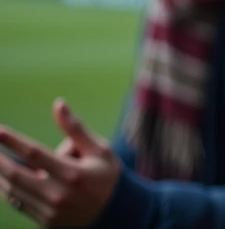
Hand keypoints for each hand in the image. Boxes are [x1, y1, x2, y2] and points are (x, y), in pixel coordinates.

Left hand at [0, 99, 121, 226]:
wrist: (116, 212)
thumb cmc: (108, 175)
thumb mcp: (100, 149)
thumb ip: (76, 128)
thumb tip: (58, 104)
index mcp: (73, 173)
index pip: (35, 154)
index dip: (14, 141)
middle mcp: (59, 193)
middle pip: (17, 175)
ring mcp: (50, 210)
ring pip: (13, 191)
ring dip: (0, 175)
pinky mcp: (46, 220)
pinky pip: (19, 204)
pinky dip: (8, 190)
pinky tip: (5, 179)